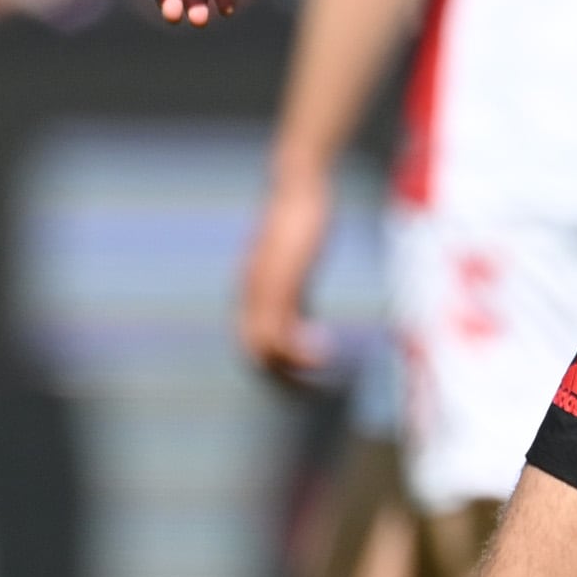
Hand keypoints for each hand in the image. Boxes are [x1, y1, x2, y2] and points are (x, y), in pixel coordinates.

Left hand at [238, 166, 334, 383]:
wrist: (297, 185)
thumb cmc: (300, 216)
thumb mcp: (295, 259)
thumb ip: (293, 285)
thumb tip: (299, 306)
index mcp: (252, 292)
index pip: (254, 342)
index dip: (277, 365)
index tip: (306, 376)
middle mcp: (250, 296)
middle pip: (255, 353)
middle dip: (282, 378)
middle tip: (312, 390)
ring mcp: (263, 291)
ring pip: (265, 349)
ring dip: (293, 370)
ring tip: (322, 377)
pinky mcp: (281, 284)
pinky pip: (283, 331)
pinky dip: (301, 352)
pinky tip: (325, 354)